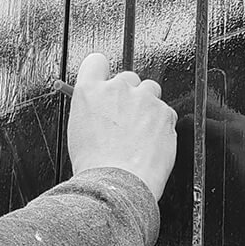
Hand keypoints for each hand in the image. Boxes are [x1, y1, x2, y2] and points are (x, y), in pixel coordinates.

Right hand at [67, 52, 176, 200]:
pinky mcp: (165, 113)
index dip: (102, 72)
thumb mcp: (78, 131)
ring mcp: (143, 99)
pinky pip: (166, 113)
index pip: (96, 62)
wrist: (117, 183)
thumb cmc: (94, 165)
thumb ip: (92, 110)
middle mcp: (117, 88)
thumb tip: (100, 109)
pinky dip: (161, 125)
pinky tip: (151, 145)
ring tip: (140, 134)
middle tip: (126, 120)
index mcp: (90, 91)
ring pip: (150, 91)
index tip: (106, 83)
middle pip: (128, 77)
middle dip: (129, 94)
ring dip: (148, 106)